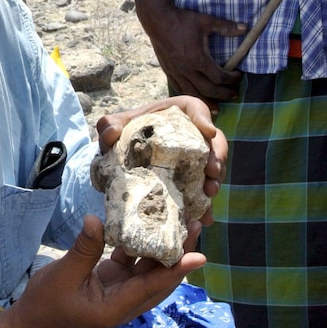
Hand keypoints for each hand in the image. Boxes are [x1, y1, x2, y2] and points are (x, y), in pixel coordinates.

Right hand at [0, 216, 205, 327]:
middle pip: (160, 279)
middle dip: (179, 255)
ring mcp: (119, 292)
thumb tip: (98, 220)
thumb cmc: (45, 304)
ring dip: (163, 250)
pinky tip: (144, 225)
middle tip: (195, 227)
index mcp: (117, 307)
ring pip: (149, 271)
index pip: (153, 286)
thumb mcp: (63, 275)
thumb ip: (84, 249)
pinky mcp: (110, 282)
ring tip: (179, 223)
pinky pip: (132, 264)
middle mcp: (125, 301)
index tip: (200, 255)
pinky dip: (139, 247)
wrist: (29, 321)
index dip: (177, 269)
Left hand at [95, 96, 226, 224]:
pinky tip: (204, 218)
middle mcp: (193, 135)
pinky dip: (206, 205)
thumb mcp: (114, 126)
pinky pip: (205, 192)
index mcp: (177, 114)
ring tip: (210, 193)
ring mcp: (197, 159)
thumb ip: (109, 125)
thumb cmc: (123, 134)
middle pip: (214, 141)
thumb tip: (110, 134)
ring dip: (216, 181)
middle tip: (212, 171)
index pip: (196, 109)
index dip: (204, 118)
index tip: (207, 131)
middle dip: (217, 156)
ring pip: (215, 167)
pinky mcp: (195, 181)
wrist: (123, 158)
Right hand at [139, 6, 245, 110]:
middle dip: (223, 94)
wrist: (157, 20)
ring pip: (193, 93)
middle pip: (208, 90)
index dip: (232, 79)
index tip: (239, 76)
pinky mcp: (168, 71)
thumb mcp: (206, 21)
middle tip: (234, 95)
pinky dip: (189, 94)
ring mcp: (176, 72)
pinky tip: (194, 96)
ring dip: (206, 101)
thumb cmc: (182, 20)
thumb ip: (226, 27)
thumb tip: (245, 28)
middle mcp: (187, 70)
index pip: (219, 77)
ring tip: (217, 108)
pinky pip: (179, 88)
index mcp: (198, 59)